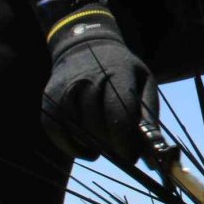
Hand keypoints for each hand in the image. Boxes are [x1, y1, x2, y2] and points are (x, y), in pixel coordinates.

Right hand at [42, 9, 157, 163]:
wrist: (85, 46)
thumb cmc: (122, 69)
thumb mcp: (144, 81)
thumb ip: (149, 114)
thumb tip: (153, 151)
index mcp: (116, 72)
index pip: (118, 112)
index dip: (125, 141)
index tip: (132, 156)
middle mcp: (87, 79)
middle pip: (97, 125)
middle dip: (112, 146)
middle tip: (122, 153)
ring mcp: (65, 89)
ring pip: (77, 131)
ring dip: (94, 147)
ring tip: (108, 148)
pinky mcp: (49, 101)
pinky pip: (57, 133)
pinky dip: (73, 148)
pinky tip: (89, 150)